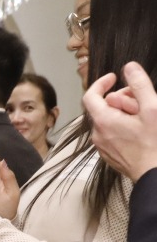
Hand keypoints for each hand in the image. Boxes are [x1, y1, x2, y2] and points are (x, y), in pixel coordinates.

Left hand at [84, 61, 156, 181]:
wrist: (155, 174)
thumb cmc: (155, 143)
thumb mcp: (152, 108)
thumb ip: (139, 85)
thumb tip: (129, 67)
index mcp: (103, 121)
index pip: (90, 95)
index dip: (101, 83)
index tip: (115, 77)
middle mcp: (98, 134)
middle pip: (104, 107)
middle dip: (122, 98)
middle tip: (142, 101)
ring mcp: (103, 146)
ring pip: (109, 120)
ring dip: (124, 113)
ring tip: (143, 118)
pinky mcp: (110, 154)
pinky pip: (112, 133)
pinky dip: (123, 126)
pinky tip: (140, 130)